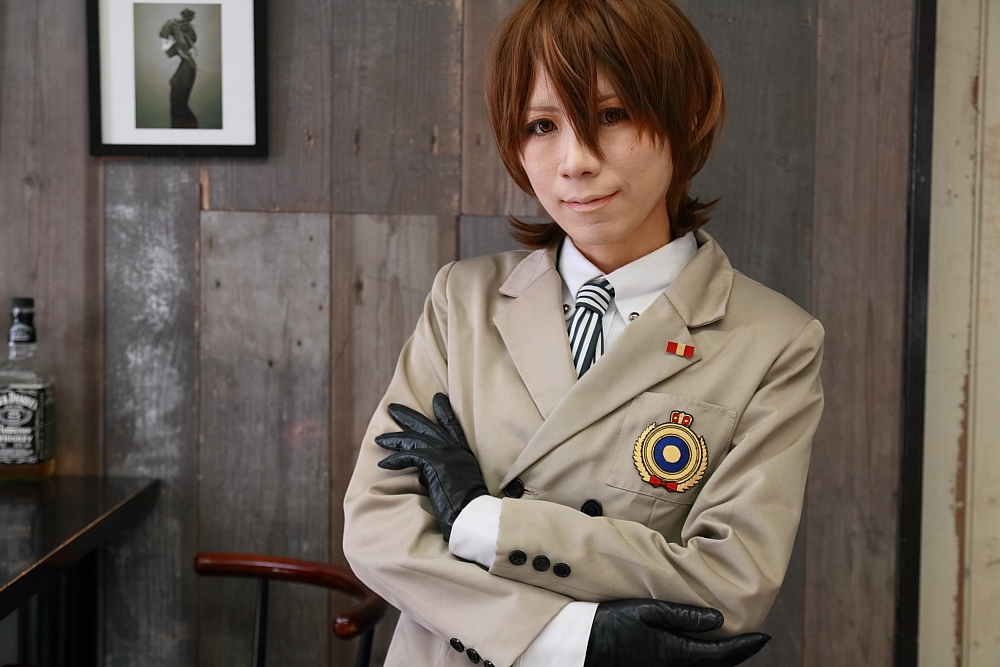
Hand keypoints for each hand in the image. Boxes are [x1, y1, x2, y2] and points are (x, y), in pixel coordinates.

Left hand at [376, 393, 488, 540]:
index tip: (437, 398)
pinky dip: (395, 460)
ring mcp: (446, 453)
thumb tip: (423, 474)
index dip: (444, 412)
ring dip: (394, 438)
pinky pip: (410, 455)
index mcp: (463, 453)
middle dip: (408, 416)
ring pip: (415, 438)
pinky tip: (383, 464)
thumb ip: (442, 473)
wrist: (473, 513)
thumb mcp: (458, 483)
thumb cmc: (466, 506)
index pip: (452, 426)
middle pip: (428, 426)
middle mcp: (455, 449)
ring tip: (378, 438)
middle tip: (393, 407)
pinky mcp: (436, 462)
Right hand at [584, 599, 769, 666]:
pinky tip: (704, 648)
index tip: (765, 637)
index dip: (746, 646)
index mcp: (676, 654)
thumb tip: (719, 619)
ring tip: (734, 643)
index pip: (722, 655)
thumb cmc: (612, 622)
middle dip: (738, 655)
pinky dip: (703, 660)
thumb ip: (684, 615)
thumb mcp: (647, 611)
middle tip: (755, 640)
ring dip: (721, 659)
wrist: (583, 645)